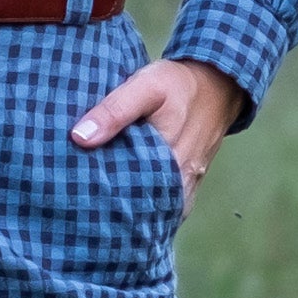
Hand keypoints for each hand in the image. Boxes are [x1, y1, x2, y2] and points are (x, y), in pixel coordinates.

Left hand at [71, 53, 244, 206]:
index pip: (132, 196)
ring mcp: (188, 183)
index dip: (104, 202)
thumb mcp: (145, 88)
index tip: (79, 204)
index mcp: (170, 160)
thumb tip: (79, 138)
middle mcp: (182, 179)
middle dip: (116, 212)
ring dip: (135, 210)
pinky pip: (170, 203)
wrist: (218, 83)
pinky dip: (151, 205)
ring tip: (101, 214)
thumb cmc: (178, 84)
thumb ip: (114, 111)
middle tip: (84, 213)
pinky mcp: (191, 180)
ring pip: (158, 207)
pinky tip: (130, 206)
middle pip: (144, 206)